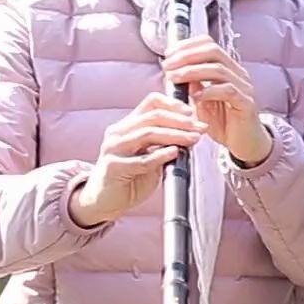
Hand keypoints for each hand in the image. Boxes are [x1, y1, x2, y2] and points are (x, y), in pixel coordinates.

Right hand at [69, 92, 205, 226]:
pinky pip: (141, 160)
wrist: (104, 200)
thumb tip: (192, 132)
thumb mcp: (149, 154)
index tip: (192, 112)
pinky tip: (175, 153)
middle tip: (200, 128)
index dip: (173, 104)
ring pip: (147, 134)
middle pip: (152, 117)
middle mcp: (118, 133)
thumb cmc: (130, 176)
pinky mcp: (113, 167)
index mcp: (127, 125)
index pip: (151, 103)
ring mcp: (113, 149)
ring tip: (193, 139)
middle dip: (180, 121)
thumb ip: (163, 142)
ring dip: (175, 135)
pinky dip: (160, 155)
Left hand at [161, 35, 272, 166]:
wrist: (245, 145)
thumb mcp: (202, 101)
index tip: (168, 55)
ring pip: (219, 69)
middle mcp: (239, 74)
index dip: (188, 46)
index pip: (209, 45)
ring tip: (174, 78)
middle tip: (168, 65)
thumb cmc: (224, 123)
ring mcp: (245, 88)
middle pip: (213, 52)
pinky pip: (228, 91)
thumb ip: (193, 85)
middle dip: (187, 56)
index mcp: (229, 69)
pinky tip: (194, 96)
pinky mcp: (246, 103)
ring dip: (192, 71)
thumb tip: (176, 71)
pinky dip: (209, 91)